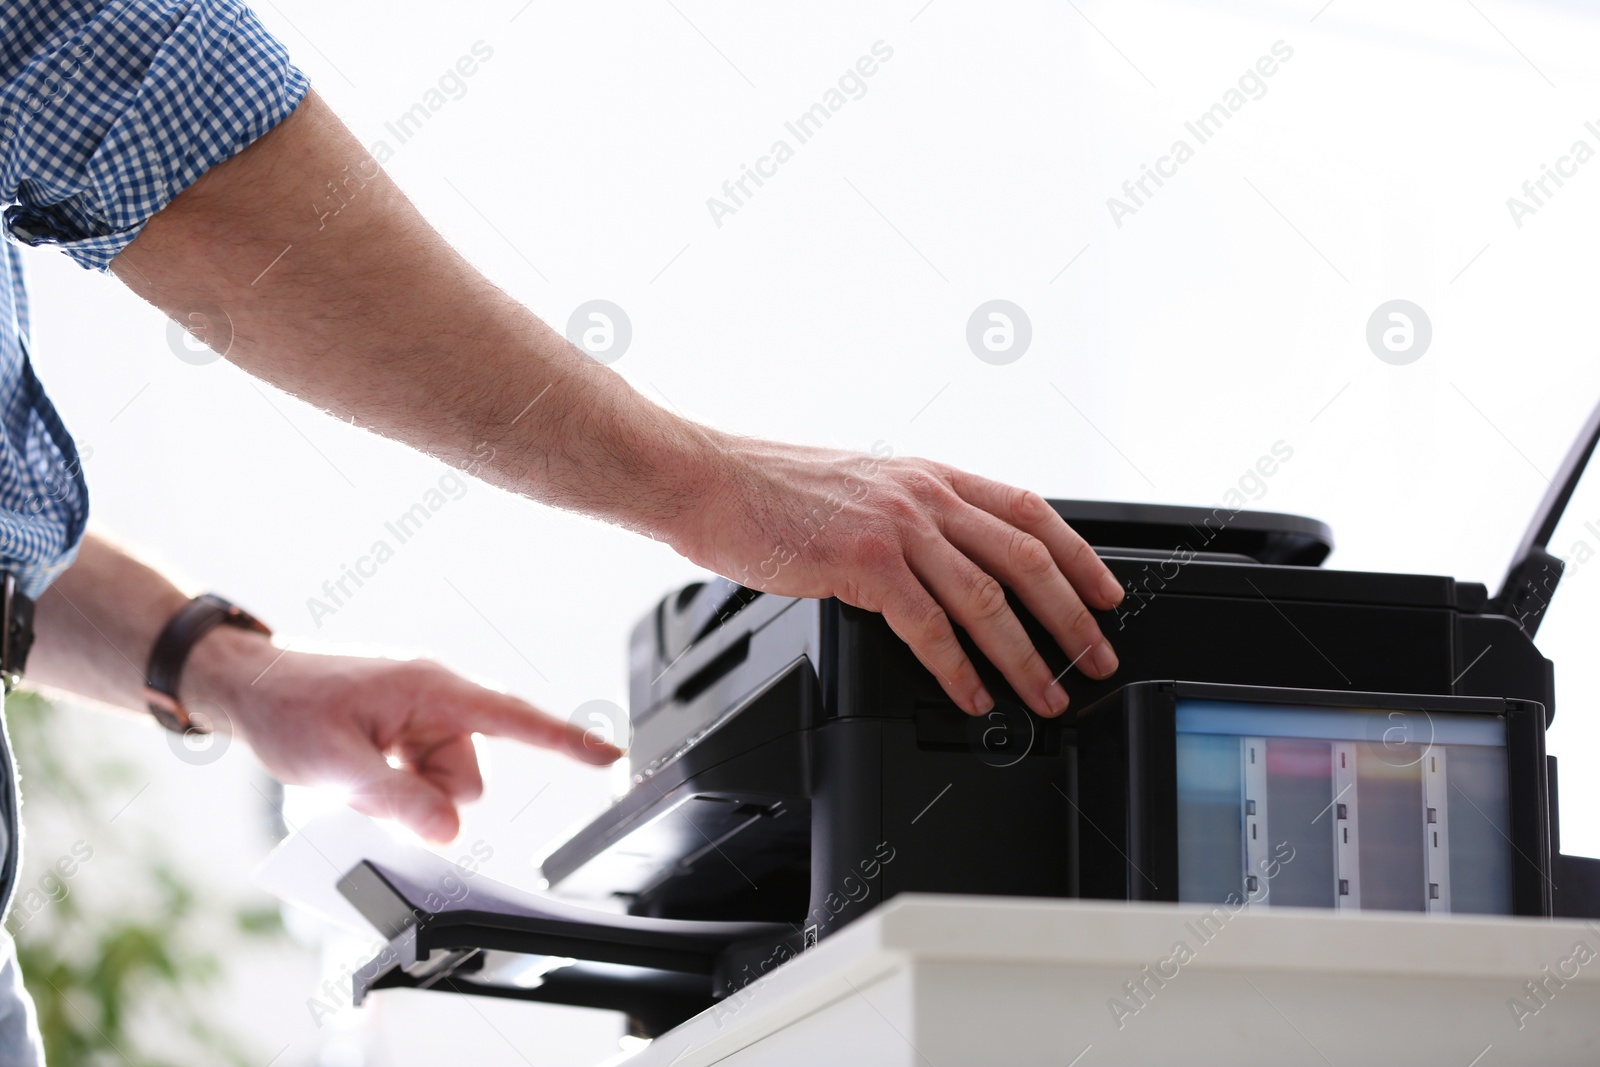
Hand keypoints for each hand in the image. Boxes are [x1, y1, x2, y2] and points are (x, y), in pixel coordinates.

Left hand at [188, 628, 618, 842]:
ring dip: (405, 795)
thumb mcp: (336, 765)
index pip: (515, 718)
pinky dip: (396, 786)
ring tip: (353, 776)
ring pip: (444, 784)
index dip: (567, 741)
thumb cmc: (287, 707)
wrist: (247, 683)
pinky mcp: (405, 726)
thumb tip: (450, 830)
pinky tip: (358, 773)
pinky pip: (422, 776)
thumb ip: (397, 800)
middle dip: (427, 799)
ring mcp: (421, 712)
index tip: (610, 758)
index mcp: (432, 690)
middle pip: (468, 777)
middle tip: (367, 789)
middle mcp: (436, 697)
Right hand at [668, 435, 1123, 718]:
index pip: (1031, 512)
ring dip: (1026, 657)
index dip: (1080, 556)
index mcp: (930, 476)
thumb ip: (909, 517)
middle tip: (1097, 660)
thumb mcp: (859, 487)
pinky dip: (959, 670)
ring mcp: (897, 528)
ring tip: (1047, 695)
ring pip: (988, 600)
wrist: (705, 480)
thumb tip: (946, 563)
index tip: (1108, 595)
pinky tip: (973, 696)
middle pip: (1027, 559)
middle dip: (1073, 618)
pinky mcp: (863, 565)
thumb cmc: (768, 488)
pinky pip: (930, 628)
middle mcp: (924, 496)